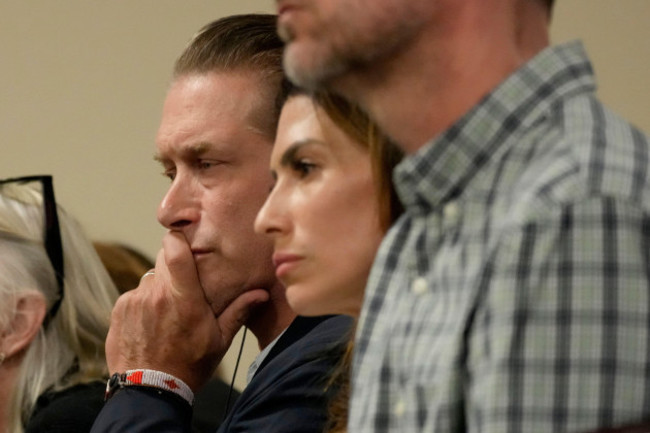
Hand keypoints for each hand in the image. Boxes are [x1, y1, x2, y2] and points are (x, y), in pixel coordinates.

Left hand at [105, 231, 268, 390]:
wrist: (149, 391)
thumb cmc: (188, 366)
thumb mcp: (219, 341)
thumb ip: (238, 312)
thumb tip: (261, 293)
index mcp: (184, 298)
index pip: (174, 251)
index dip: (177, 238)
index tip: (183, 238)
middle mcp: (156, 294)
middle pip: (163, 262)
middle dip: (174, 268)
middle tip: (184, 289)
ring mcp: (134, 301)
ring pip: (150, 280)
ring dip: (159, 290)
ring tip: (167, 315)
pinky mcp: (119, 310)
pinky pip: (134, 296)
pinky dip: (143, 304)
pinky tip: (151, 325)